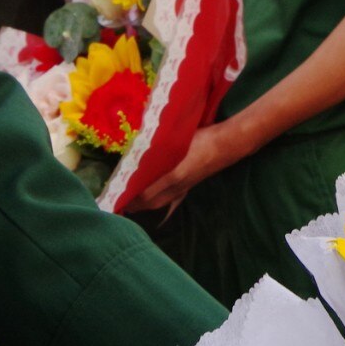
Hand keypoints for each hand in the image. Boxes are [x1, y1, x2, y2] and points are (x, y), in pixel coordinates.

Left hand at [130, 119, 252, 214]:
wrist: (228, 144)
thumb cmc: (202, 140)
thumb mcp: (177, 140)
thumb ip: (159, 148)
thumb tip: (138, 152)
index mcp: (173, 176)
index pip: (146, 194)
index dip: (131, 198)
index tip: (117, 198)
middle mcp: (177, 185)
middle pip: (152, 202)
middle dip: (136, 205)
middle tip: (121, 204)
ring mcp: (185, 186)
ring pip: (162, 201)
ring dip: (147, 204)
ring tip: (134, 204)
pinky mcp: (190, 185)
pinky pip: (171, 198)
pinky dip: (160, 201)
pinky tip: (157, 200)